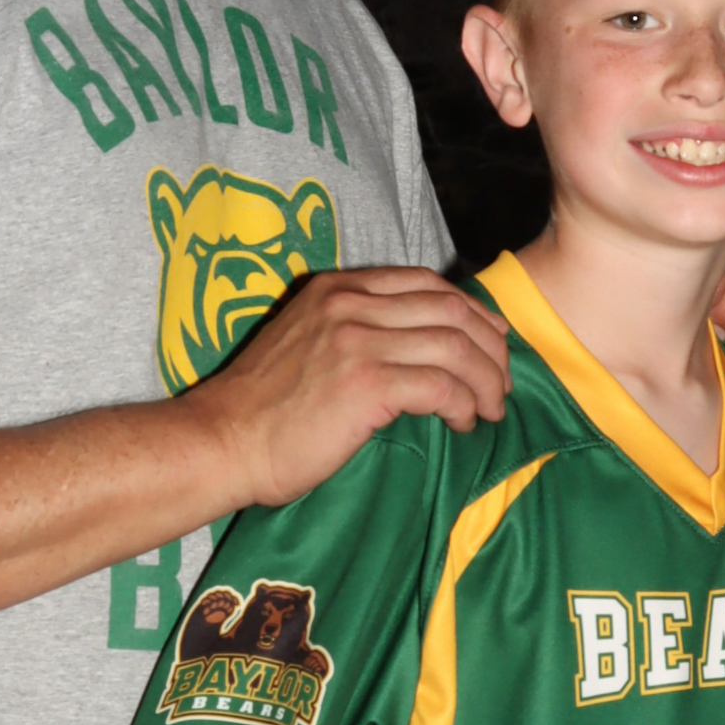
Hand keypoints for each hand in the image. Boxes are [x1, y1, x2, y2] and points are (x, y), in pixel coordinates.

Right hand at [192, 266, 510, 508]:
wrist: (223, 441)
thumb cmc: (264, 409)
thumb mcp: (308, 344)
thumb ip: (355, 331)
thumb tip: (417, 349)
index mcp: (337, 289)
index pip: (426, 283)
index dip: (470, 312)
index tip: (492, 342)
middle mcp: (350, 303)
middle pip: (451, 309)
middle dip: (490, 348)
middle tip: (502, 383)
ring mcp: (357, 339)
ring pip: (456, 346)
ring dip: (486, 380)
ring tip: (491, 409)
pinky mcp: (366, 381)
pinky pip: (441, 385)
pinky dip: (464, 405)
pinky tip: (464, 423)